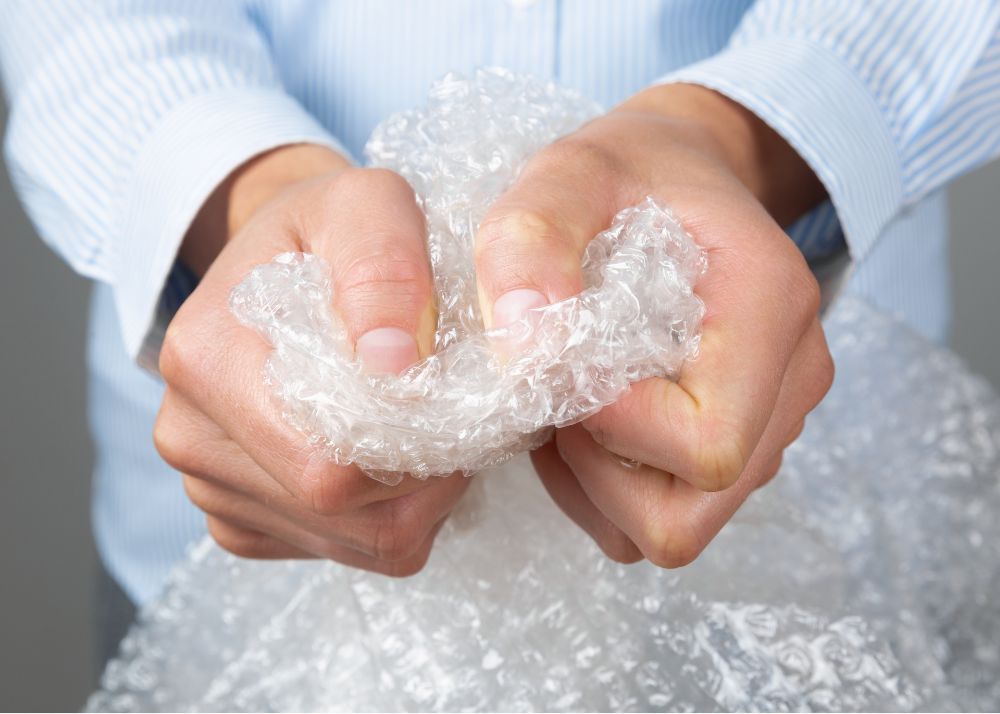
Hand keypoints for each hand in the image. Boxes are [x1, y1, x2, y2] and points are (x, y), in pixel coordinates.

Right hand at [154, 145, 467, 574]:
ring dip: (410, 496)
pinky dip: (384, 514)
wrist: (283, 256)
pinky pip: (340, 550)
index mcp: (207, 361)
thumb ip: (384, 269)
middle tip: (449, 413)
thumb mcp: (368, 204)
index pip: (330, 468)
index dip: (417, 451)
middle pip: (342, 515)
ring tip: (416, 423)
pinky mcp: (238, 516)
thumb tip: (391, 369)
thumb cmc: (331, 227)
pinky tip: (383, 451)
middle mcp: (190, 435)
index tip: (453, 401)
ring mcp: (208, 485)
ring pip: (352, 543)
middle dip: (422, 476)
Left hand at [474, 84, 833, 566]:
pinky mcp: (742, 442)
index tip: (565, 364)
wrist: (682, 173)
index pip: (704, 444)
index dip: (612, 425)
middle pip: (690, 512)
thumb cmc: (631, 170)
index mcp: (769, 311)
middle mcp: (791, 381)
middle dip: (598, 469)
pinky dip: (605, 487)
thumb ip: (533, 239)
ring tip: (572, 398)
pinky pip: (662, 517)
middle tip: (562, 391)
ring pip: (672, 525)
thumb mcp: (570, 172)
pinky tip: (586, 420)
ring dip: (596, 479)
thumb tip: (522, 344)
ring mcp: (773, 422)